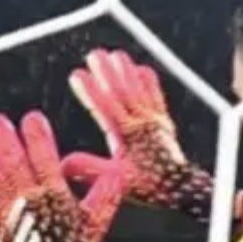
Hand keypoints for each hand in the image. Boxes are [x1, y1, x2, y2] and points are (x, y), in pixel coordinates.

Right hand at [68, 49, 218, 223]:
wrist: (179, 187)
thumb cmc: (148, 185)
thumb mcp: (115, 179)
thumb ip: (90, 168)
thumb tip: (63, 163)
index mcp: (127, 136)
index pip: (105, 109)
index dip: (90, 91)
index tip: (77, 74)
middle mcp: (141, 123)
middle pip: (121, 92)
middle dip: (107, 72)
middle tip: (94, 54)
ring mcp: (154, 120)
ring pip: (138, 90)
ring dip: (126, 71)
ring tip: (115, 54)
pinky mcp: (163, 120)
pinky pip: (156, 96)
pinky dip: (149, 82)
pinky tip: (142, 69)